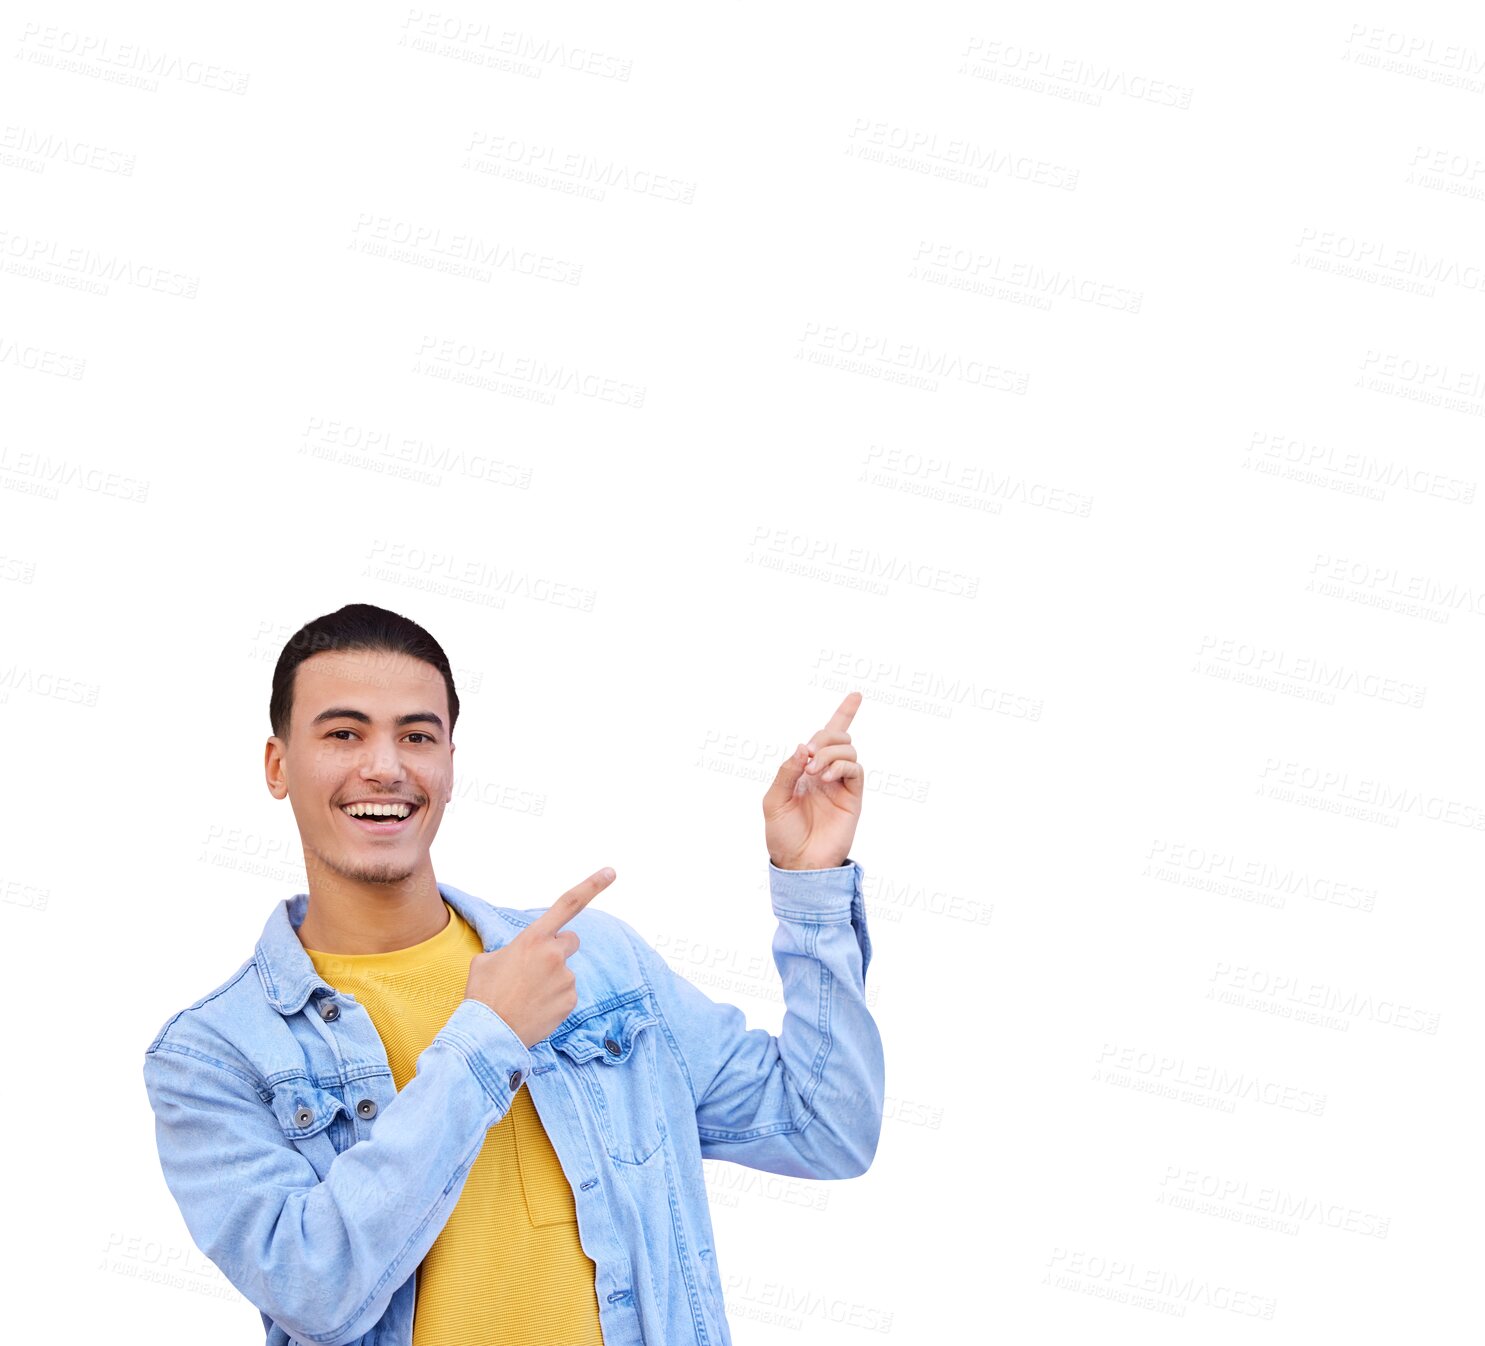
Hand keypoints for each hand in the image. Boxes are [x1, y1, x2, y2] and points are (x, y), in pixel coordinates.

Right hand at [463, 867, 615, 1047]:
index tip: (611, 872)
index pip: (568, 904)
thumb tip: (520, 956)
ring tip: (525, 996)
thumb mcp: (487, 960)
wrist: (488, 1033)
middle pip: (570, 941)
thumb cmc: (484, 994)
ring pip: (565, 972)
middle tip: (535, 969)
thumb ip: (512, 950)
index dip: (592, 886)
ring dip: (551, 980)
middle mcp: (554, 954)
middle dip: (558, 949)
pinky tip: (534, 1009)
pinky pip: (566, 994)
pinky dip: (554, 1000)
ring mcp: (565, 979)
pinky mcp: (570, 1001)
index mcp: (533, 938)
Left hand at [762, 691, 862, 869]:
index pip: (826, 737)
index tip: (857, 695)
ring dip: (829, 752)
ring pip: (848, 749)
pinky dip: (840, 765)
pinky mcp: (853, 797)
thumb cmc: (782, 834)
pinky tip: (825, 776)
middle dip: (823, 737)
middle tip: (807, 756)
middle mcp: (826, 772)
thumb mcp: (773, 799)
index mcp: (806, 769)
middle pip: (837, 736)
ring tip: (814, 771)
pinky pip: (855, 769)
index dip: (843, 714)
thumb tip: (803, 747)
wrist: (798, 862)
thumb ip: (786, 771)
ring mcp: (841, 784)